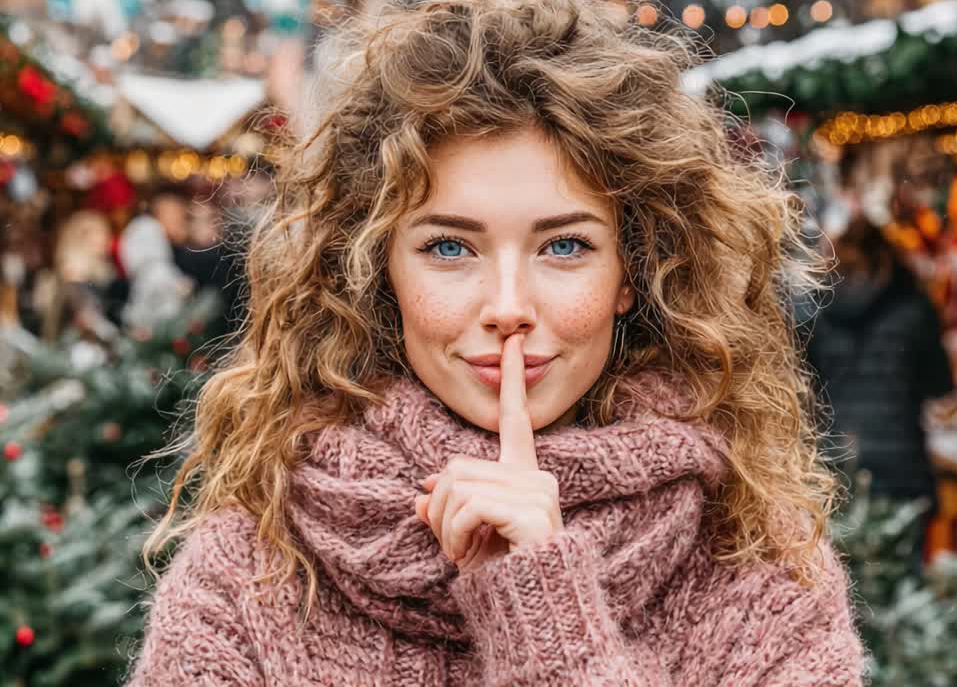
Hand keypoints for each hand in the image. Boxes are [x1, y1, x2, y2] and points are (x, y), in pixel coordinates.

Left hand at [413, 333, 563, 571]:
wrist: (534, 613)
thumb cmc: (503, 579)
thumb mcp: (464, 540)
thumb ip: (444, 512)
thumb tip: (419, 495)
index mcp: (524, 476)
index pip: (516, 421)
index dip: (512, 382)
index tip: (514, 344)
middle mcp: (536, 478)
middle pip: (455, 466)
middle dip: (440, 509)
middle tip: (454, 545)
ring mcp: (537, 494)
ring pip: (455, 487)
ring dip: (445, 528)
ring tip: (463, 554)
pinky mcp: (531, 512)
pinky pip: (467, 507)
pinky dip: (453, 536)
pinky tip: (467, 557)